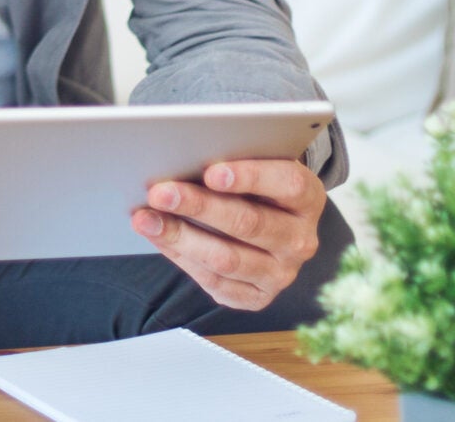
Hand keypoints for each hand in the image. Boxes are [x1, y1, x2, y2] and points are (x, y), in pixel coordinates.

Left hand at [132, 157, 327, 312]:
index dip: (249, 177)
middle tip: (160, 192)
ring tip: (146, 218)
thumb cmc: (256, 185)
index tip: (211, 172)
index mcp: (309, 198)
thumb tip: (183, 157)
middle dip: (199, 206)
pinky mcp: (257, 297)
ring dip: (180, 237)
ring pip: (227, 258)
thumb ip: (234, 162)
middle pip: (249, 223)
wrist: (271, 224)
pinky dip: (181, 258)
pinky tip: (159, 238)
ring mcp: (281, 274)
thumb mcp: (258, 165)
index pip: (287, 184)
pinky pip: (215, 282)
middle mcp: (300, 240)